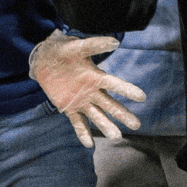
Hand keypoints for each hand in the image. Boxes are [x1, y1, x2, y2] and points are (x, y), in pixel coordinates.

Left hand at [29, 30, 145, 147]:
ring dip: (106, 126)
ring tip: (116, 137)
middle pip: (110, 105)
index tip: (142, 97)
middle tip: (136, 125)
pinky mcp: (69, 108)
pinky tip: (89, 144)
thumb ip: (95, 45)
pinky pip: (77, 122)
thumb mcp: (77, 46)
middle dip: (123, 115)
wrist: (45, 60)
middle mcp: (92, 91)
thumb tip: (116, 42)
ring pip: (97, 116)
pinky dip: (82, 132)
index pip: (115, 85)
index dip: (128, 91)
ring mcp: (81, 101)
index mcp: (97, 77)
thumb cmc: (63, 50)